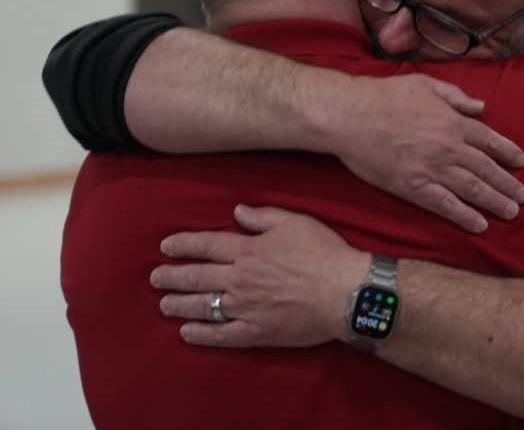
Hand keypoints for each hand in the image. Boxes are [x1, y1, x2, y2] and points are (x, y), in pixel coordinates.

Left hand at [150, 205, 368, 347]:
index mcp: (249, 250)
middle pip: (197, 277)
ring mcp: (246, 308)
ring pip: (202, 306)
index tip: (166, 246)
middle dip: (172, 276)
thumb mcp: (296, 223)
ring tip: (163, 303)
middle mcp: (240, 279)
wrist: (345, 293)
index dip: (183, 244)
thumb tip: (237, 212)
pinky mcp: (256, 332)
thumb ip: (264, 217)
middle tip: (155, 278)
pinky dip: (200, 334)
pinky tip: (186, 332)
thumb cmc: (324, 253)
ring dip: (179, 304)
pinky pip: (221, 334)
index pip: (206, 245)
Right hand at [333, 74, 523, 232]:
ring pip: (472, 189)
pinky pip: (445, 205)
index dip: (508, 152)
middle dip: (507, 183)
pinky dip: (464, 216)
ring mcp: (432, 169)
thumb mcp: (425, 84)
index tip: (521, 162)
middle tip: (522, 197)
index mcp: (452, 122)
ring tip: (511, 212)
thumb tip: (480, 106)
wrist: (351, 116)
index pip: (489, 140)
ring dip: (494, 201)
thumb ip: (455, 96)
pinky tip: (479, 224)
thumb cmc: (384, 96)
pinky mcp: (413, 187)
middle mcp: (448, 147)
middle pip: (486, 168)